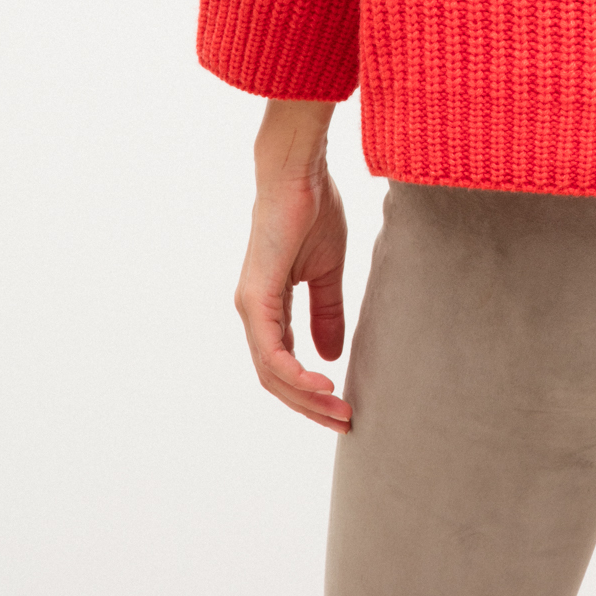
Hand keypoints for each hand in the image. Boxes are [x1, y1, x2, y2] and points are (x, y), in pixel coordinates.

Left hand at [234, 99, 350, 431]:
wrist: (299, 173)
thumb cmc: (313, 210)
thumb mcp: (327, 271)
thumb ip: (326, 312)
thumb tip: (330, 355)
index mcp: (269, 307)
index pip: (284, 364)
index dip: (311, 390)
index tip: (343, 405)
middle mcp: (253, 312)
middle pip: (275, 378)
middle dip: (310, 405)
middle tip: (344, 422)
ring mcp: (250, 307)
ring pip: (272, 373)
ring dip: (306, 397)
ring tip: (339, 410)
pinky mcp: (255, 298)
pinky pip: (271, 352)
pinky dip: (294, 374)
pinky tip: (322, 384)